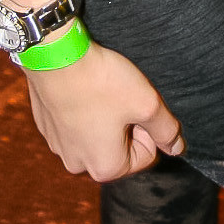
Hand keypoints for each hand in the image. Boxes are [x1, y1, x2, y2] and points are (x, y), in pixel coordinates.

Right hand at [25, 39, 183, 180]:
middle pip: (118, 148)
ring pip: (95, 135)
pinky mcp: (46, 128)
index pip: (145, 154)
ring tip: (99, 90)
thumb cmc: (103, 81)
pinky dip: (81, 109)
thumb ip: (166, 129)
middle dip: (123, 123)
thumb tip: (176, 148)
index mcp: (105, 167)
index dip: (146, 126)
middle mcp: (78, 165)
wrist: (56, 56)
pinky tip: (81, 88)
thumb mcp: (146, 103)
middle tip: (119, 95)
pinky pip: (73, 123)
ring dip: (102, 116)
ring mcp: (58, 147)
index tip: (134, 104)